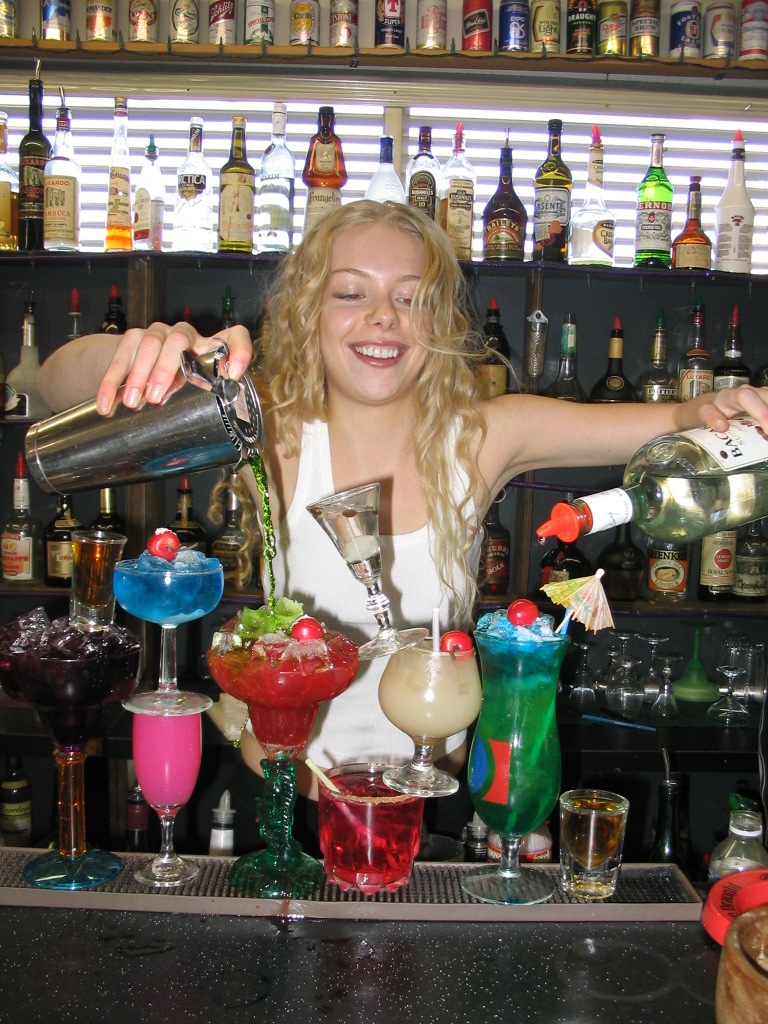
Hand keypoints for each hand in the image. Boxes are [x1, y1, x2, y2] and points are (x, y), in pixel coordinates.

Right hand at [95, 322, 253, 415]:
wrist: (141, 364)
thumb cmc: (179, 384)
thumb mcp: (196, 392)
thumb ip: (205, 406)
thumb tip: (213, 443)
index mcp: (212, 348)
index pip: (235, 337)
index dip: (239, 351)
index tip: (234, 373)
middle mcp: (187, 336)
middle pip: (179, 340)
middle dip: (166, 369)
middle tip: (156, 397)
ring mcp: (160, 333)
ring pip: (150, 344)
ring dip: (139, 374)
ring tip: (133, 402)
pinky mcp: (134, 338)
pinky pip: (121, 355)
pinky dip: (111, 382)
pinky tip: (107, 404)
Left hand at [694, 384, 767, 433]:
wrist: (710, 405)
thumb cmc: (707, 411)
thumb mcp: (702, 414)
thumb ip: (709, 417)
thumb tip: (722, 426)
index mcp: (730, 396)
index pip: (747, 397)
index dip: (760, 412)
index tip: (767, 429)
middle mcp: (747, 392)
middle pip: (765, 396)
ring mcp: (759, 395)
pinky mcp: (764, 400)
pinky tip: (767, 428)